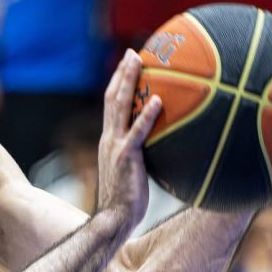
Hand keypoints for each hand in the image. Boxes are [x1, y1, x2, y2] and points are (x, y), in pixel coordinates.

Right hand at [97, 49, 160, 223]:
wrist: (114, 219)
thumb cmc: (127, 201)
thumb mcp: (133, 172)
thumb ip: (141, 156)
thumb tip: (162, 148)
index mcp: (109, 140)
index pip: (111, 105)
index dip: (118, 83)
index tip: (128, 64)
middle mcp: (109, 138)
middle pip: (112, 97)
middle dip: (122, 73)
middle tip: (133, 53)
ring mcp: (115, 146)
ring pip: (119, 106)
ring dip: (129, 81)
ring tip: (139, 61)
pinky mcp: (126, 157)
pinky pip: (137, 131)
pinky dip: (147, 115)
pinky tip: (159, 101)